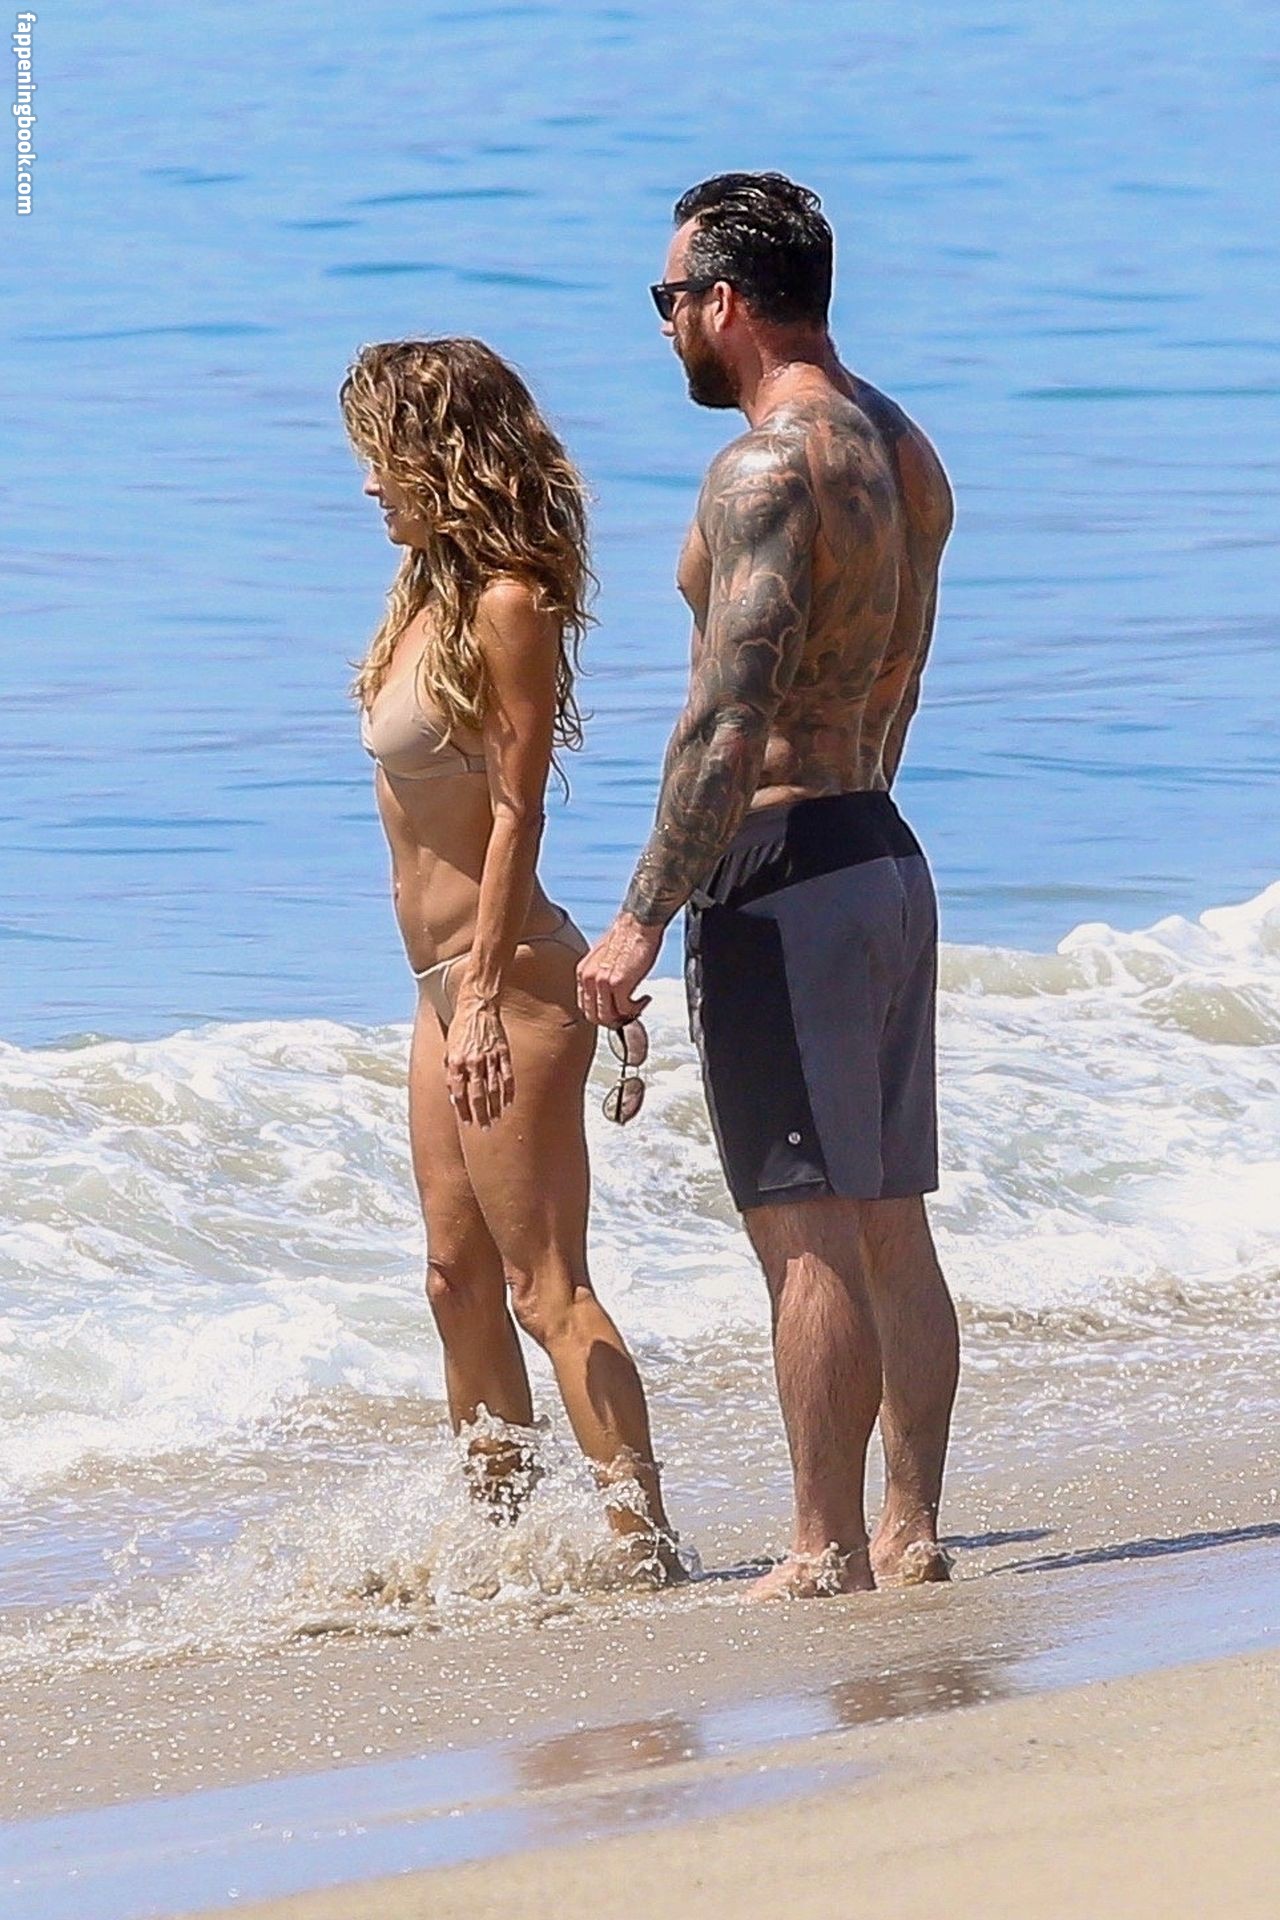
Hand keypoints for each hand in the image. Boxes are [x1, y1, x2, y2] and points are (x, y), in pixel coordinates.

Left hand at [445, 988, 514, 1127]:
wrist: (477, 1006)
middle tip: (484, 1128)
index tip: (467, 1123)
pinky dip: (508, 1090)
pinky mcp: (502, 1052)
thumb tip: (453, 1095)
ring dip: (495, 1106)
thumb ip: (450, 1072)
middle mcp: (472, 1062)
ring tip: (496, 1119)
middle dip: (480, 1114)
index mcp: (456, 1062)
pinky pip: (506, 1075)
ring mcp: (489, 1057)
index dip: (463, 1110)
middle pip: (477, 1095)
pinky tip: (509, 1102)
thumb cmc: (461, 1028)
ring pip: (493, 1088)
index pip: (459, 1093)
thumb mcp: (449, 1049)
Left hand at [577, 913, 662, 1027]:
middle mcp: (589, 978)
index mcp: (583, 972)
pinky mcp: (618, 984)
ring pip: (608, 1017)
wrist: (638, 924)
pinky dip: (636, 1009)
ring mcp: (602, 982)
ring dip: (624, 1017)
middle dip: (612, 1021)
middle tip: (627, 1016)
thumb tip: (609, 996)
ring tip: (637, 1007)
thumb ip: (601, 977)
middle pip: (593, 1016)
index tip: (614, 1013)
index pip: (584, 1006)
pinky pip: (625, 1009)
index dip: (600, 1014)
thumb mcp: (604, 960)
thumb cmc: (627, 937)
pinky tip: (644, 999)